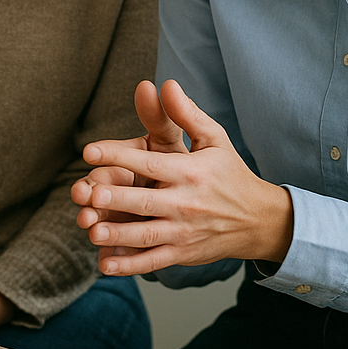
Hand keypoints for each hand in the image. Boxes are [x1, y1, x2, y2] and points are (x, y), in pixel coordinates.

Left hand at [76, 80, 292, 275]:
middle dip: (117, 200)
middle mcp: (186, 203)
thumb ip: (186, 113)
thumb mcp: (214, 138)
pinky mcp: (183, 254)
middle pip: (145, 202)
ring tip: (92, 231)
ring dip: (119, 235)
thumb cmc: (229, 172)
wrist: (259, 220)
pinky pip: (154, 261)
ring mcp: (184, 232)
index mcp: (189, 172)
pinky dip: (130, 265)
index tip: (88, 151)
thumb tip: (166, 83)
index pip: (149, 164)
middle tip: (89, 194)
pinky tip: (105, 264)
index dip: (118, 157)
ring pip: (147, 235)